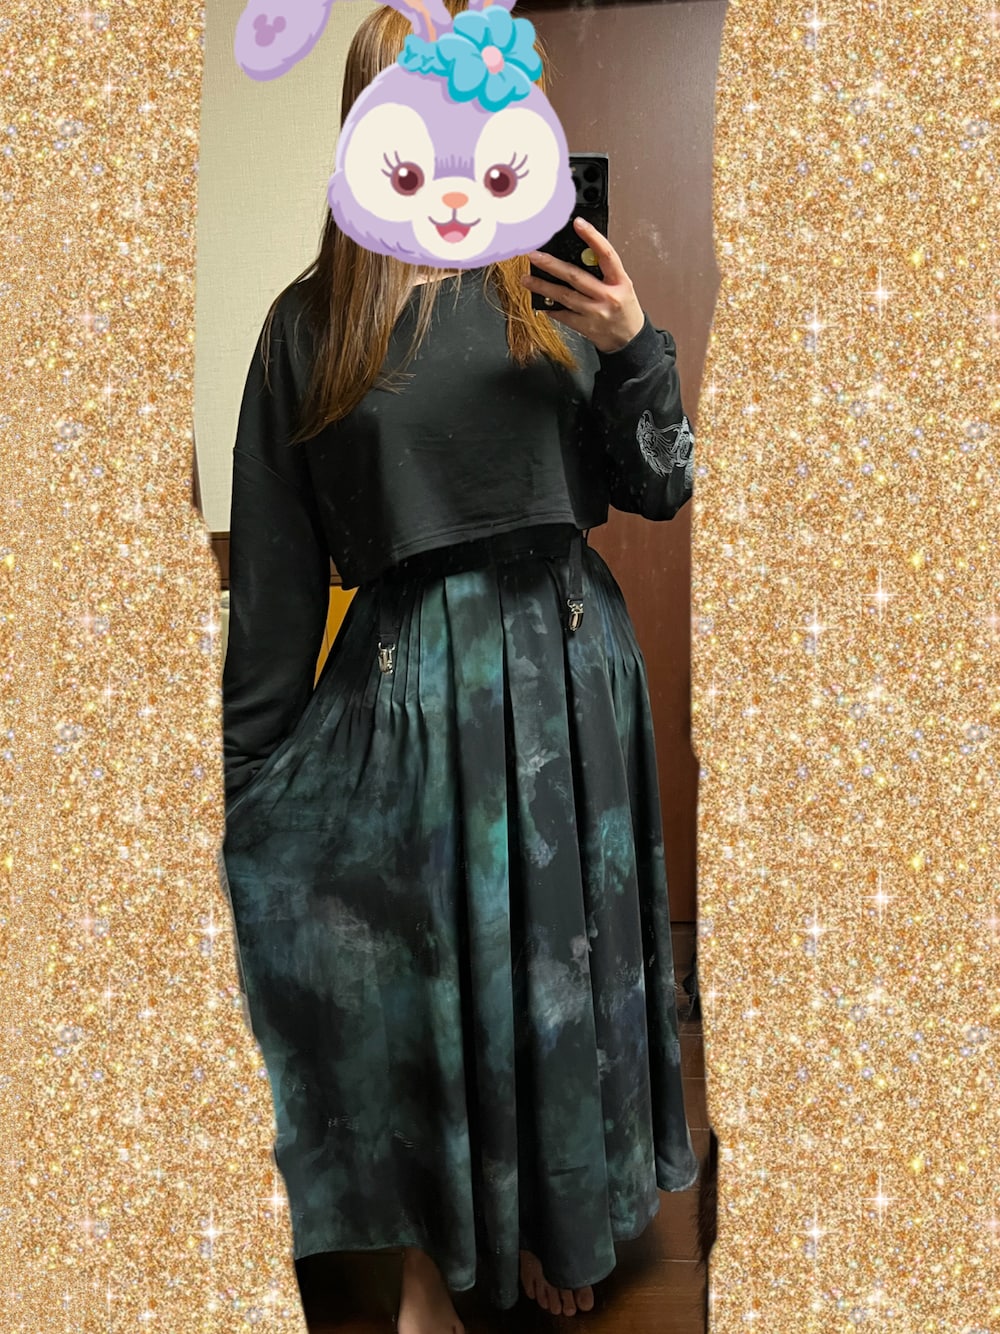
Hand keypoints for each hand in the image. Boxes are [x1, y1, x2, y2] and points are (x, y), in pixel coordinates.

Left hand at [521, 217, 644, 353]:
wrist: (629, 340)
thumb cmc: (625, 309)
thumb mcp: (622, 285)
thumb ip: (603, 272)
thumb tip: (576, 256)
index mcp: (619, 281)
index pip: (606, 254)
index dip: (592, 237)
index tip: (578, 223)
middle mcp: (607, 296)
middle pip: (575, 276)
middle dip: (551, 265)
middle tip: (534, 256)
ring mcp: (595, 313)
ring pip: (564, 296)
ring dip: (543, 287)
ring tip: (527, 279)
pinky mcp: (585, 327)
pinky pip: (563, 315)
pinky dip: (550, 307)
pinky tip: (539, 301)